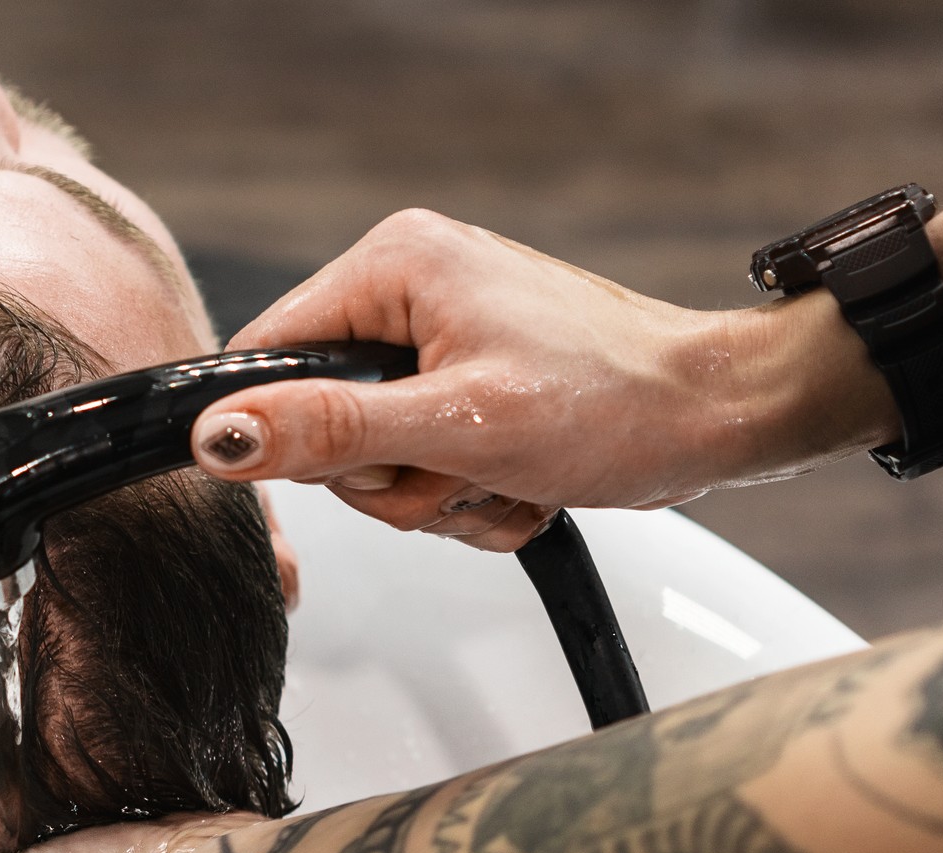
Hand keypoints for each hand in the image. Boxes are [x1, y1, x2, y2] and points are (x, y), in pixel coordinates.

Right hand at [191, 210, 896, 549]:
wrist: (721, 418)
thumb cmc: (618, 400)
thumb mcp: (455, 426)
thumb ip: (328, 430)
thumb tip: (221, 438)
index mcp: (394, 267)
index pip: (269, 355)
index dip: (286, 432)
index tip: (356, 467)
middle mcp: (411, 293)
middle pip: (321, 422)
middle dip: (391, 477)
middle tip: (457, 474)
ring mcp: (443, 343)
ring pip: (375, 458)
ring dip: (436, 495)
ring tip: (503, 479)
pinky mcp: (471, 387)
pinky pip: (424, 465)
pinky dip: (467, 495)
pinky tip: (520, 484)